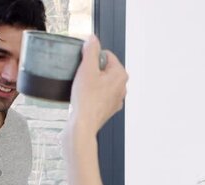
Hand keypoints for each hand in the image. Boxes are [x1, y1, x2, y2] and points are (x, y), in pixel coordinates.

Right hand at [64, 35, 127, 184]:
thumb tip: (93, 38)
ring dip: (92, 82)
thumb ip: (91, 51)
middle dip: (93, 70)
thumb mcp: (86, 69)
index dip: (93, 57)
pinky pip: (100, 95)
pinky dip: (92, 94)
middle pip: (105, 69)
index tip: (83, 65)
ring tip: (82, 88)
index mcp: (121, 75)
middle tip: (82, 77)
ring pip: (103, 82)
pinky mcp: (109, 109)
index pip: (107, 55)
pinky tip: (84, 98)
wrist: (83, 125)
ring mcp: (117, 100)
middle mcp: (123, 88)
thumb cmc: (86, 99)